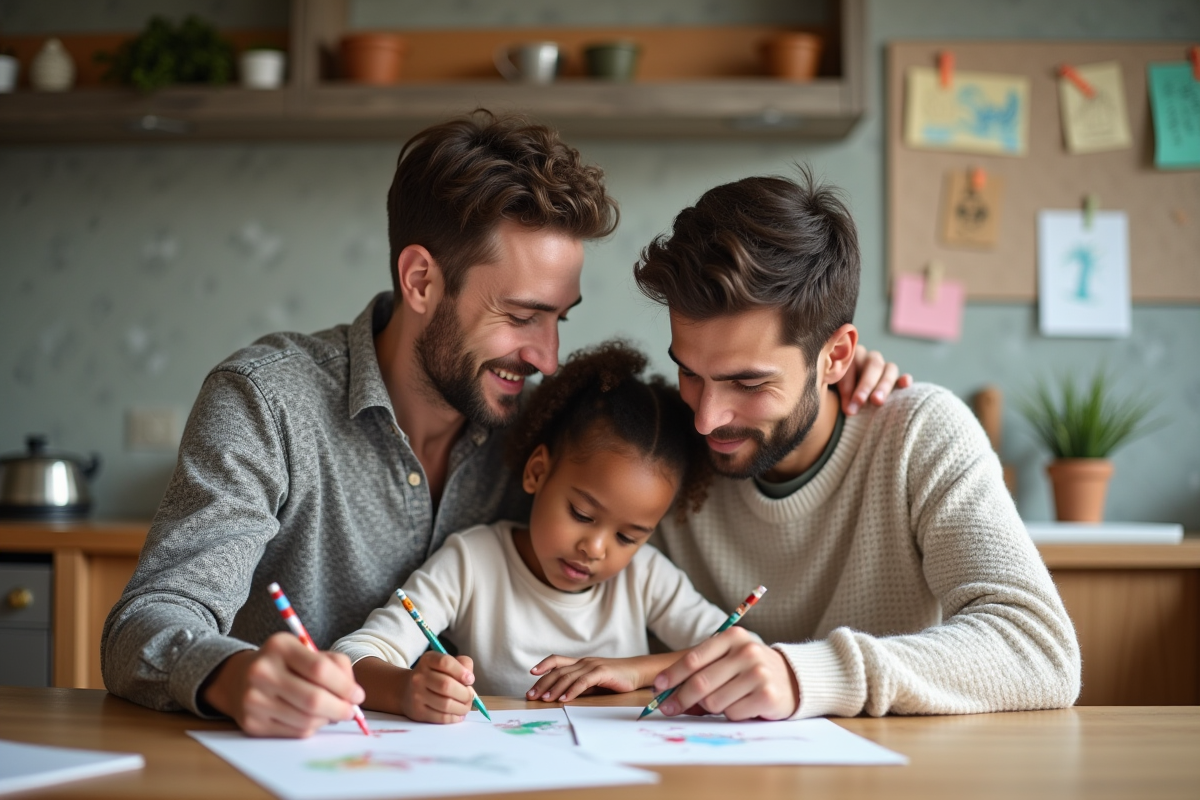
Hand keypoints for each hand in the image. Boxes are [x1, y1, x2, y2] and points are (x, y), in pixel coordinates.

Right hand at [202, 632, 364, 737]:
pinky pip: (295, 732)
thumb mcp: (307, 651)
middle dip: (340, 708)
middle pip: (313, 699)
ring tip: (330, 712)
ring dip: (327, 719)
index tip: (358, 695)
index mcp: (279, 646)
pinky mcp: (251, 723)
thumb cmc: (285, 663)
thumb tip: (354, 696)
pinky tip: (311, 718)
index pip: (320, 669)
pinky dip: (311, 728)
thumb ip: (336, 665)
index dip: (345, 686)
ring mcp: (253, 699)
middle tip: (351, 711)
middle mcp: (262, 671)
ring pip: (306, 720)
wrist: (240, 678)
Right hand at [400, 652, 476, 723]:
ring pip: (445, 704)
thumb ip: (462, 665)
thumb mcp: (446, 664)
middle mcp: (419, 676)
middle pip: (446, 685)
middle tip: (470, 696)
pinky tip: (458, 715)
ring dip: (462, 707)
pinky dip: (454, 717)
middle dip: (465, 693)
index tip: (470, 679)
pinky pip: (441, 717)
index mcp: (428, 660)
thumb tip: (469, 680)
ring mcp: (417, 695)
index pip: (445, 662)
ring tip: (466, 706)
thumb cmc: (435, 676)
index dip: (461, 672)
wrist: (407, 691)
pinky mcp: (418, 712)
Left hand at [526, 655, 645, 702]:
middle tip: (532, 696)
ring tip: (544, 700)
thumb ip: (579, 686)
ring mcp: (592, 666)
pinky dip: (572, 691)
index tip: (531, 674)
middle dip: (543, 683)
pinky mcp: (602, 672)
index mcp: (580, 663)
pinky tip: (564, 699)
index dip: (543, 665)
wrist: (637, 672)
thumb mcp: (593, 682)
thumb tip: (561, 696)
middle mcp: (583, 662)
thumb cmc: (615, 679)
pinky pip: (583, 681)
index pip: (557, 660)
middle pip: (558, 671)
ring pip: (568, 676)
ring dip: (554, 689)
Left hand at [652, 628, 798, 720]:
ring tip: (725, 699)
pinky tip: (743, 705)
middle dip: (680, 698)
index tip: (658, 687)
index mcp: (733, 636)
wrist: (793, 678)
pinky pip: (733, 713)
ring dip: (712, 707)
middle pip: (700, 683)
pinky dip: (732, 714)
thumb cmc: (750, 668)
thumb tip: (667, 691)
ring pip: (714, 702)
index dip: (672, 675)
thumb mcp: (729, 657)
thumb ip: (703, 668)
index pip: (694, 659)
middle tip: (668, 708)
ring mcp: (758, 673)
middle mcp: (746, 652)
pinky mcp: (767, 695)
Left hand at [837, 345, 911, 414]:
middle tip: (860, 402)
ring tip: (877, 401)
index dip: (848, 386)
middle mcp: (867, 357)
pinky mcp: (894, 377)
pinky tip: (906, 383)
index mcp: (849, 355)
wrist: (846, 393)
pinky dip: (904, 379)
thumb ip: (841, 395)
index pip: (851, 366)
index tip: (847, 407)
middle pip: (872, 365)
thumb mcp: (834, 390)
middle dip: (866, 386)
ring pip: (889, 369)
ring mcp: (882, 365)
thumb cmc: (835, 391)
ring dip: (884, 385)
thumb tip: (849, 410)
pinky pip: (901, 375)